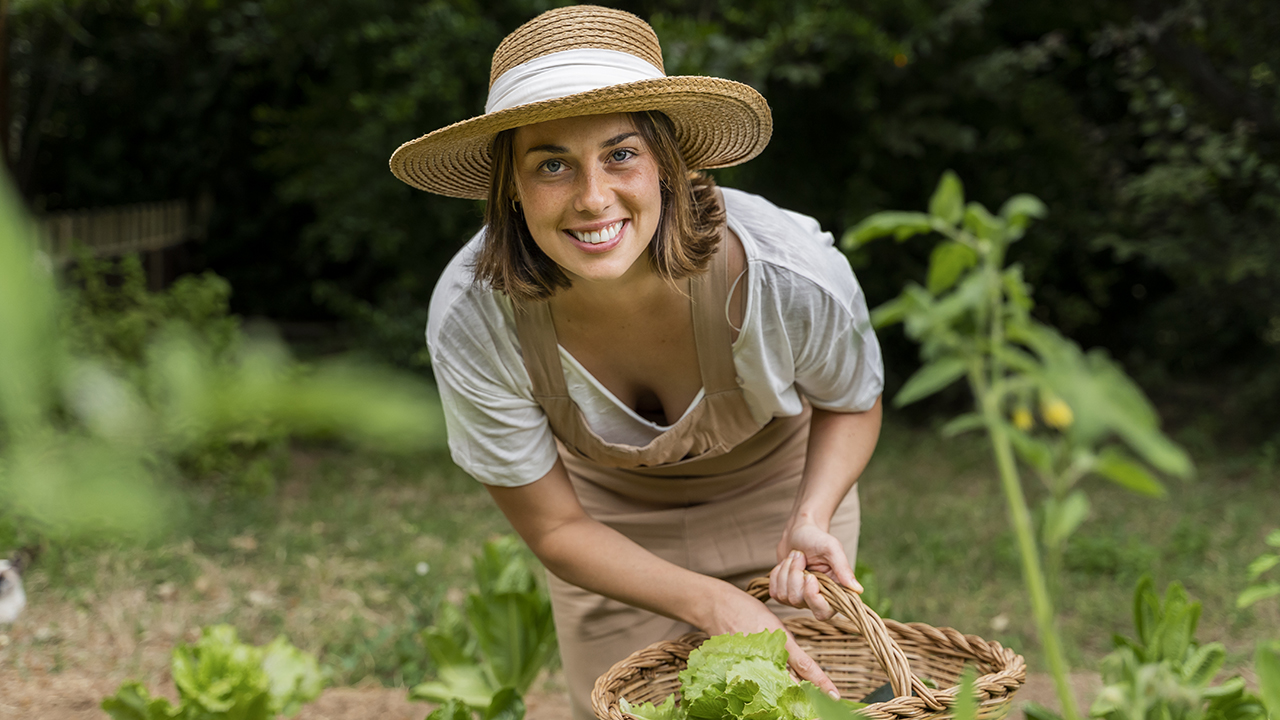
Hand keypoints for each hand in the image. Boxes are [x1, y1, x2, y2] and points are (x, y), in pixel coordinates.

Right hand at [704, 584, 842, 699]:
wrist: (717, 606)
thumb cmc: (748, 610)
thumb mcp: (775, 624)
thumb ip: (789, 647)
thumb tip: (803, 668)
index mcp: (780, 641)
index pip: (806, 667)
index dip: (822, 683)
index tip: (835, 696)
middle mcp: (767, 654)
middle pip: (791, 684)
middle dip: (806, 698)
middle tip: (819, 712)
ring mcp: (750, 662)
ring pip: (774, 687)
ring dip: (787, 698)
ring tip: (800, 710)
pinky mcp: (736, 667)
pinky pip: (755, 685)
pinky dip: (765, 694)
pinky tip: (771, 700)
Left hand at [770, 521, 861, 620]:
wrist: (799, 533)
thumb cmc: (818, 539)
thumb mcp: (832, 549)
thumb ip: (843, 569)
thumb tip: (857, 590)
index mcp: (834, 593)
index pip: (822, 613)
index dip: (812, 597)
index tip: (810, 576)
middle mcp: (816, 599)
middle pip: (797, 601)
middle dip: (794, 575)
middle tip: (801, 556)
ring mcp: (799, 599)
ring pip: (783, 596)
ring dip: (786, 570)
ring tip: (796, 557)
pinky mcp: (784, 594)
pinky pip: (773, 591)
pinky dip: (777, 573)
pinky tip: (786, 564)